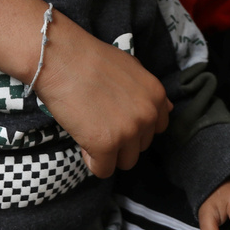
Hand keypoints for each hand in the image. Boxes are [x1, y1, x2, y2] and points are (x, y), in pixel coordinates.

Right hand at [36, 22, 171, 177]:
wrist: (60, 58)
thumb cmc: (90, 59)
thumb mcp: (131, 67)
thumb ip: (150, 92)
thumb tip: (168, 109)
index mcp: (156, 96)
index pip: (156, 128)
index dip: (135, 126)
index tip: (116, 117)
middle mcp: (147, 115)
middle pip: (140, 147)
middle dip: (121, 140)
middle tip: (99, 120)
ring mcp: (128, 131)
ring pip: (125, 162)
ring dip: (109, 153)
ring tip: (91, 130)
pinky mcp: (106, 145)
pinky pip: (103, 170)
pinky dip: (91, 160)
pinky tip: (82, 139)